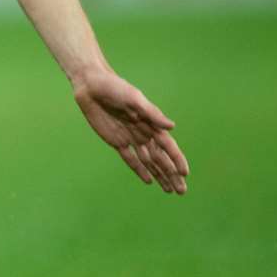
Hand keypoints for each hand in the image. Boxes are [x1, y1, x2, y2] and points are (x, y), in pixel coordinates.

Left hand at [73, 68, 188, 194]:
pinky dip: (139, 170)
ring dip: (160, 175)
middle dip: (172, 174)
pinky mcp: (116, 141)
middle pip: (161, 158)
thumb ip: (152, 114)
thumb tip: (172, 126)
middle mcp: (144, 133)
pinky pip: (130, 159)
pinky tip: (149, 181)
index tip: (185, 173)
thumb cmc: (115, 87)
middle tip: (181, 191)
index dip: (176, 160)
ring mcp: (130, 138)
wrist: (92, 86)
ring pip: (148, 162)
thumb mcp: (134, 98)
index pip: (168, 146)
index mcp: (151, 123)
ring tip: (170, 190)